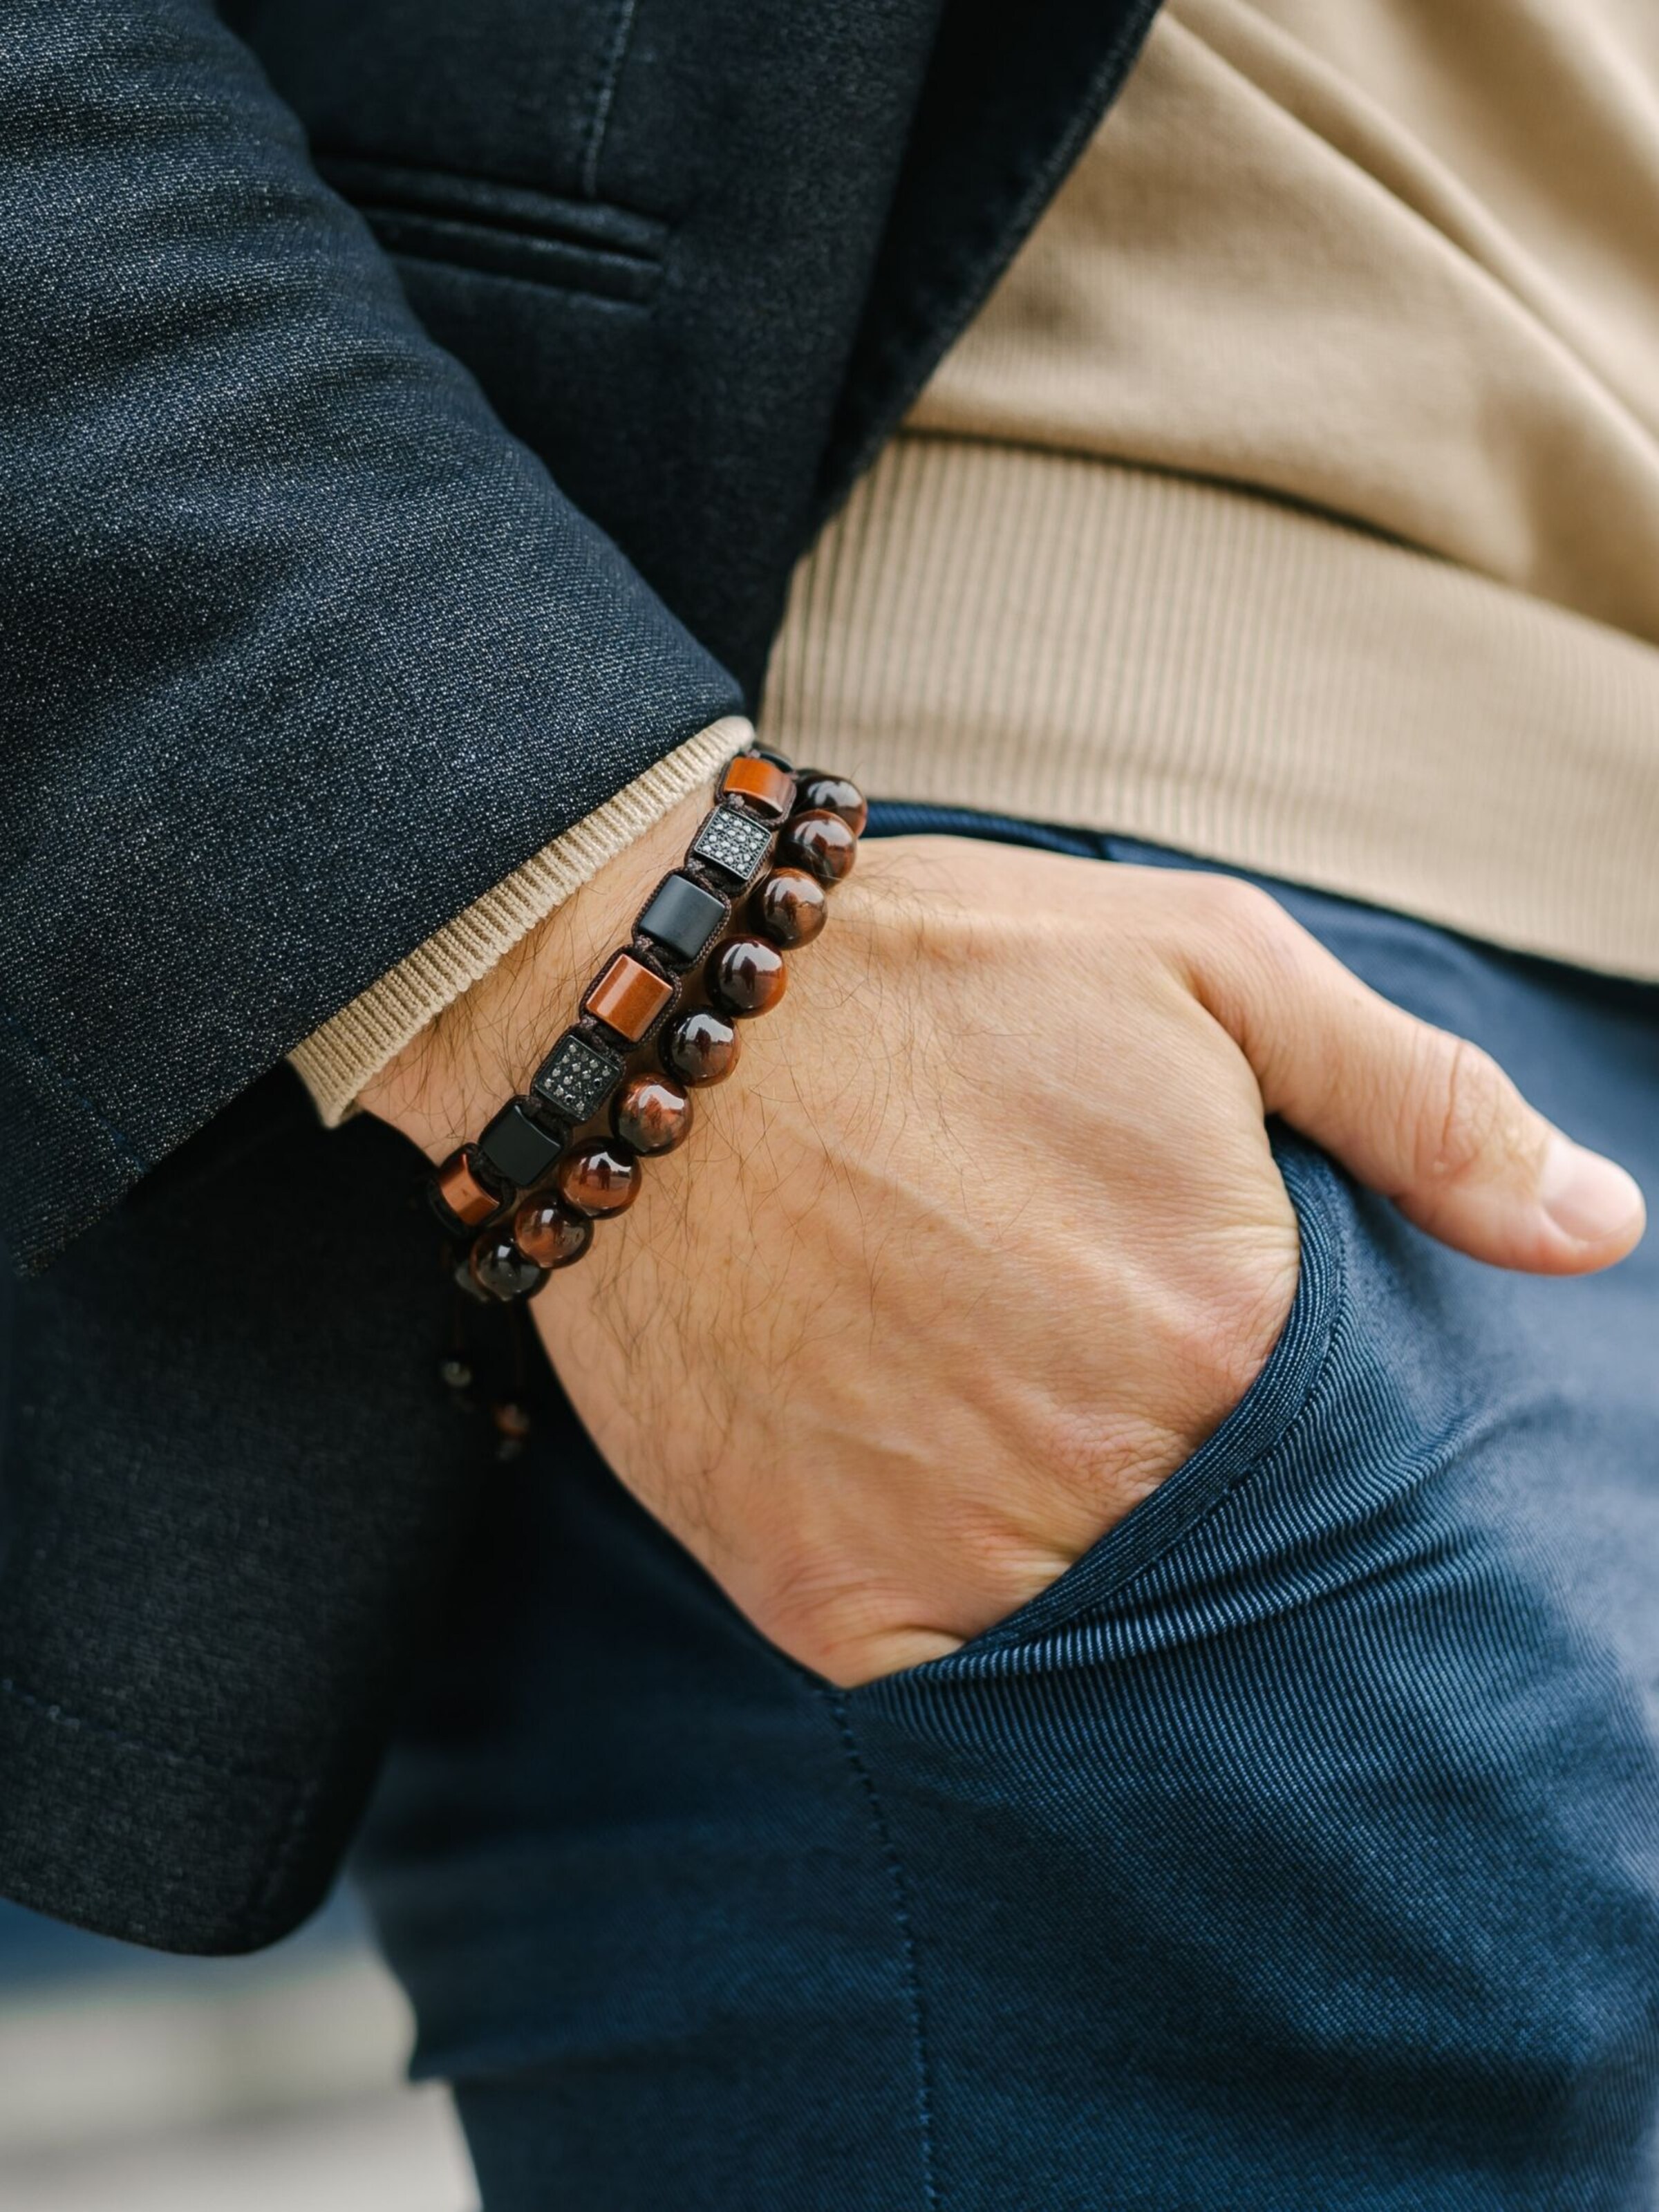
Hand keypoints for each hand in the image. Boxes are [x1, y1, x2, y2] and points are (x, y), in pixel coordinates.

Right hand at [366, 801, 1644, 1682]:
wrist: (650, 1021)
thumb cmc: (937, 974)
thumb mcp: (1208, 966)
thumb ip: (1423, 1106)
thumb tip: (1604, 1231)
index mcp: (1225, 1326)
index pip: (1334, 1442)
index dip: (1268, 1379)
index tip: (1180, 1316)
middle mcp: (1105, 1466)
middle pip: (1207, 1537)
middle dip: (1165, 1459)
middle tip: (1057, 1344)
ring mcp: (957, 1549)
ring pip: (1080, 1615)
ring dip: (1051, 1527)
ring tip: (969, 1386)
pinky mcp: (825, 1597)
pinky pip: (939, 1661)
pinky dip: (938, 1587)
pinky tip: (899, 1455)